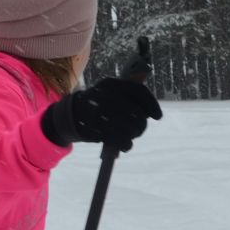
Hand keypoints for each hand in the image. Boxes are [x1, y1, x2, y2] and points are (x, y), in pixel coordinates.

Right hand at [41, 77, 163, 151]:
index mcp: (110, 84)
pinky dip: (126, 144)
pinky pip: (119, 139)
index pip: (138, 91)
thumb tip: (151, 110)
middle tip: (140, 129)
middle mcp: (104, 96)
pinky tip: (126, 145)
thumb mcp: (110, 92)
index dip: (151, 104)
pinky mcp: (94, 129)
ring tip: (131, 136)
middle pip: (136, 112)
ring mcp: (98, 112)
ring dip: (134, 134)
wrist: (71, 115)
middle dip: (142, 124)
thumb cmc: (98, 104)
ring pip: (129, 127)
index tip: (158, 116)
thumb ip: (129, 97)